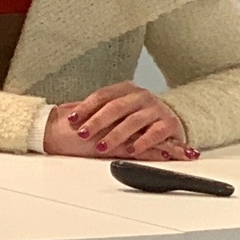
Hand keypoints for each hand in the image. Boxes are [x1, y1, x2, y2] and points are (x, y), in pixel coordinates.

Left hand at [44, 84, 195, 160]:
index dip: (85, 107)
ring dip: (115, 135)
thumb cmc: (138, 115)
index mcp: (126, 89)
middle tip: (82, 134)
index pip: (102, 96)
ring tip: (102, 146)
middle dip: (96, 122)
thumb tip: (66, 115)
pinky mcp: (170, 124)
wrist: (172, 118)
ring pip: (133, 121)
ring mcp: (156, 109)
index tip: (71, 120)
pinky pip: (156, 133)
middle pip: (115, 107)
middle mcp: (141, 96)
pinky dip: (142, 142)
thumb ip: (99, 111)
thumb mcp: (119, 109)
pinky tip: (131, 150)